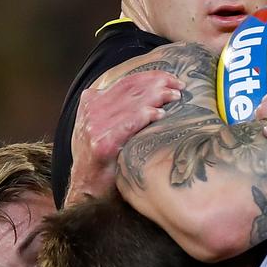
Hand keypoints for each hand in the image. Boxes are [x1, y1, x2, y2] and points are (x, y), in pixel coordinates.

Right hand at [67, 71, 183, 202]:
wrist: (87, 189)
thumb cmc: (102, 158)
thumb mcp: (103, 125)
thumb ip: (117, 108)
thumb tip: (149, 94)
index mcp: (92, 101)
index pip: (126, 81)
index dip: (151, 77)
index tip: (172, 79)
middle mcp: (92, 111)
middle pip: (131, 89)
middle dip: (158, 84)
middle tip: (179, 86)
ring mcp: (94, 127)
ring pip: (131, 104)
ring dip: (156, 97)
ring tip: (175, 97)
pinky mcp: (101, 145)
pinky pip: (126, 126)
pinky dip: (143, 117)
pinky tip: (159, 115)